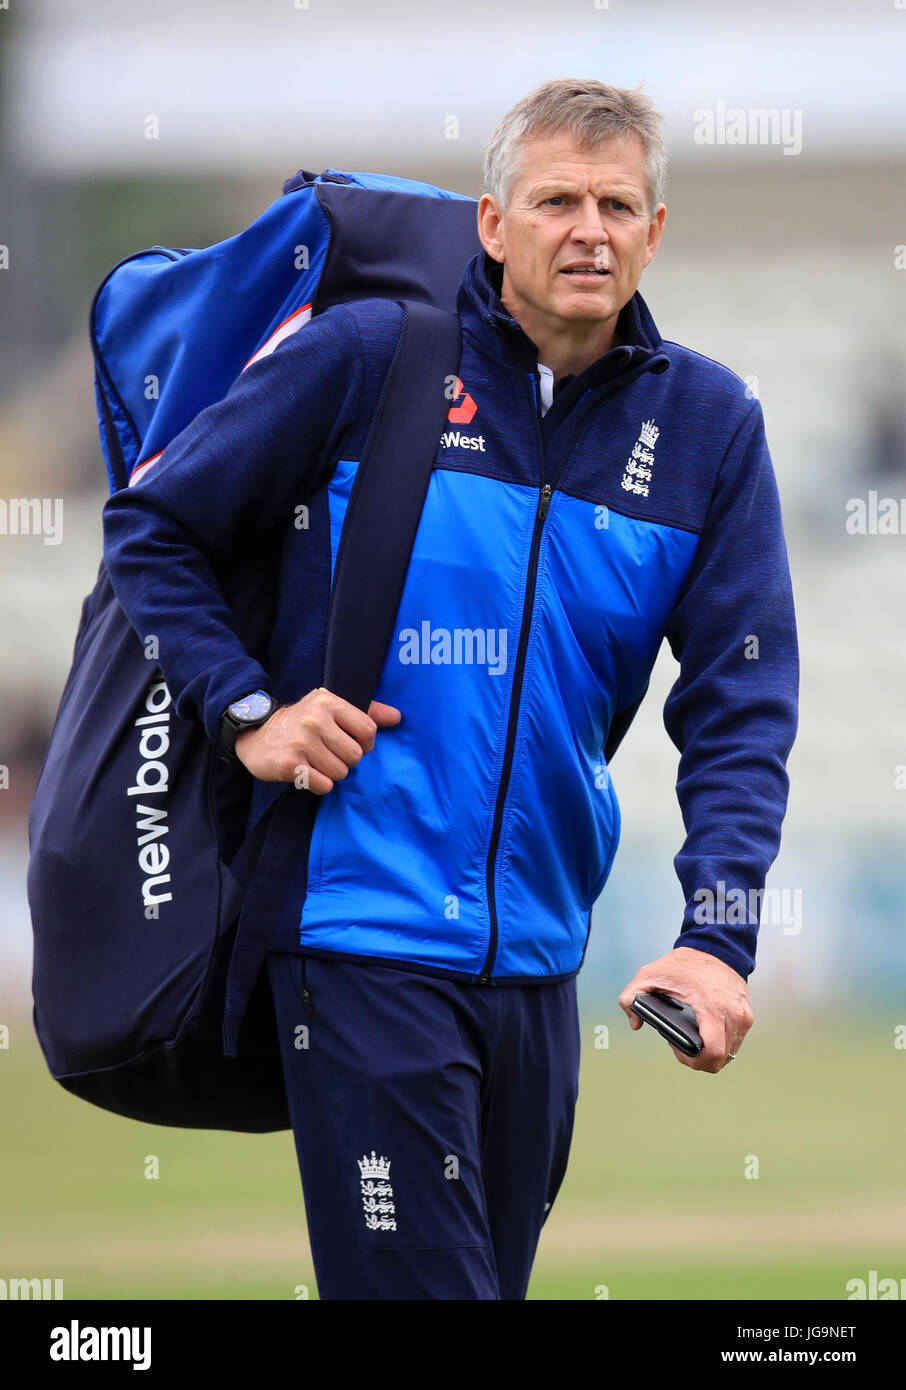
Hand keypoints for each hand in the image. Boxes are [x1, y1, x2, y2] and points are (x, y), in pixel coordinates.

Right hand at [234, 686, 401, 791]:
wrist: (255, 734)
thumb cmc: (300, 722)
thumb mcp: (329, 706)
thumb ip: (365, 711)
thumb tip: (397, 717)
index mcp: (328, 702)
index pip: (368, 729)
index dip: (365, 743)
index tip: (350, 743)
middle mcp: (314, 719)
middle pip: (355, 756)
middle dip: (346, 761)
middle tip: (328, 754)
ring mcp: (301, 742)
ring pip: (340, 772)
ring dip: (331, 773)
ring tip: (316, 762)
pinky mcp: (289, 764)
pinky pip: (324, 785)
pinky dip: (318, 784)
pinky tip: (306, 772)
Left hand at [618, 946, 752, 1072]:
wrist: (716, 945)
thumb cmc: (684, 962)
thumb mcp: (650, 974)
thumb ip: (631, 997)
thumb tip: (635, 1023)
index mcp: (712, 1007)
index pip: (712, 1053)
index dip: (693, 1061)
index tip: (677, 1048)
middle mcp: (733, 1015)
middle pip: (720, 1059)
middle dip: (698, 1060)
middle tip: (681, 1043)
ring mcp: (743, 1017)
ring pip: (729, 1053)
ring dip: (710, 1053)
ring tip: (692, 1037)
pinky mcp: (746, 1015)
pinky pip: (734, 1041)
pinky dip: (720, 1043)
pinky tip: (703, 1031)